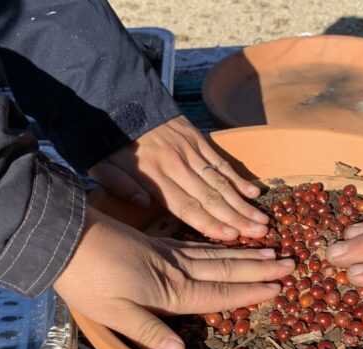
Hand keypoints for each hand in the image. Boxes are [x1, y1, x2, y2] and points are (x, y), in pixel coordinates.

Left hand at [54, 209, 293, 348]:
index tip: (279, 289)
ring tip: (272, 251)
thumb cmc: (86, 281)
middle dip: (259, 270)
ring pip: (215, 254)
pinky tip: (226, 244)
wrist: (64, 238)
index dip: (249, 292)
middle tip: (291, 265)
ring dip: (246, 255)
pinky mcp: (154, 242)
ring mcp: (166, 252)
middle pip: (225, 270)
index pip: (218, 293)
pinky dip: (218, 245)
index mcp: (169, 290)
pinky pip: (197, 244)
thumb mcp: (113, 314)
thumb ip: (149, 333)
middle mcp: (175, 269)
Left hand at [88, 115, 269, 240]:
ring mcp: (189, 150)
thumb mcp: (100, 165)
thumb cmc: (107, 139)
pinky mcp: (196, 136)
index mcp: (153, 176)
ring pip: (220, 181)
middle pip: (210, 197)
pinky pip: (220, 160)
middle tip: (259, 233)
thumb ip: (120, 186)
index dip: (210, 223)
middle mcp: (176, 164)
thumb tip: (144, 204)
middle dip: (236, 218)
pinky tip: (252, 192)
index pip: (187, 206)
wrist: (117, 96)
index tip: (232, 237)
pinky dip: (237, 177)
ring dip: (242, 202)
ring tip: (262, 219)